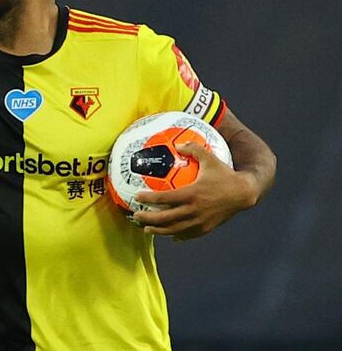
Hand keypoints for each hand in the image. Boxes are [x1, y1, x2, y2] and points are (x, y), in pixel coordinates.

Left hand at [133, 142, 255, 239]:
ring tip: (146, 229)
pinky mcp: (206, 228)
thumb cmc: (225, 174)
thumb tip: (177, 144)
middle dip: (148, 219)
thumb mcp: (210, 158)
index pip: (164, 198)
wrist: (244, 193)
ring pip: (174, 230)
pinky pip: (188, 235)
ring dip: (158, 231)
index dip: (149, 199)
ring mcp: (200, 222)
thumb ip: (193, 149)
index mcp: (192, 194)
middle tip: (136, 216)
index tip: (137, 197)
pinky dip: (177, 236)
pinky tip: (169, 235)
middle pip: (165, 218)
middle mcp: (194, 210)